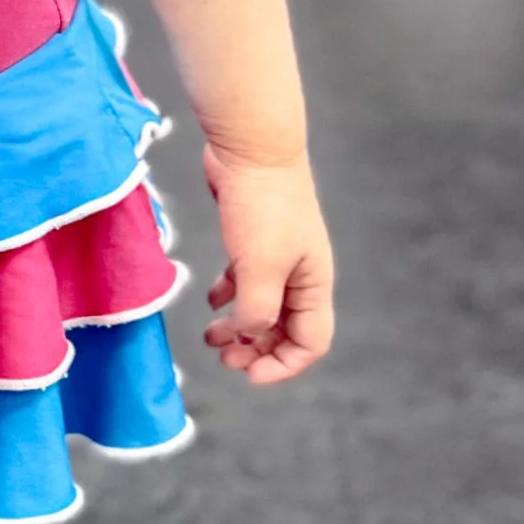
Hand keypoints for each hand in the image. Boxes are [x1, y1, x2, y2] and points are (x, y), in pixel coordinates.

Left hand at [201, 145, 334, 384]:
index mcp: (313, 285)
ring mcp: (278, 255)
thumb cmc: (261, 207)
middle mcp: (300, 274)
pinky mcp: (253, 237)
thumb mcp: (260, 267)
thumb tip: (249, 336)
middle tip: (223, 357)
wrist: (250, 148)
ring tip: (210, 336)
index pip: (311, 343)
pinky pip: (245, 279)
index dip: (283, 365)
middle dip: (256, 349)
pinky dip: (229, 294)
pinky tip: (211, 300)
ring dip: (240, 326)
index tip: (248, 375)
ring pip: (262, 305)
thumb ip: (257, 310)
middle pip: (285, 329)